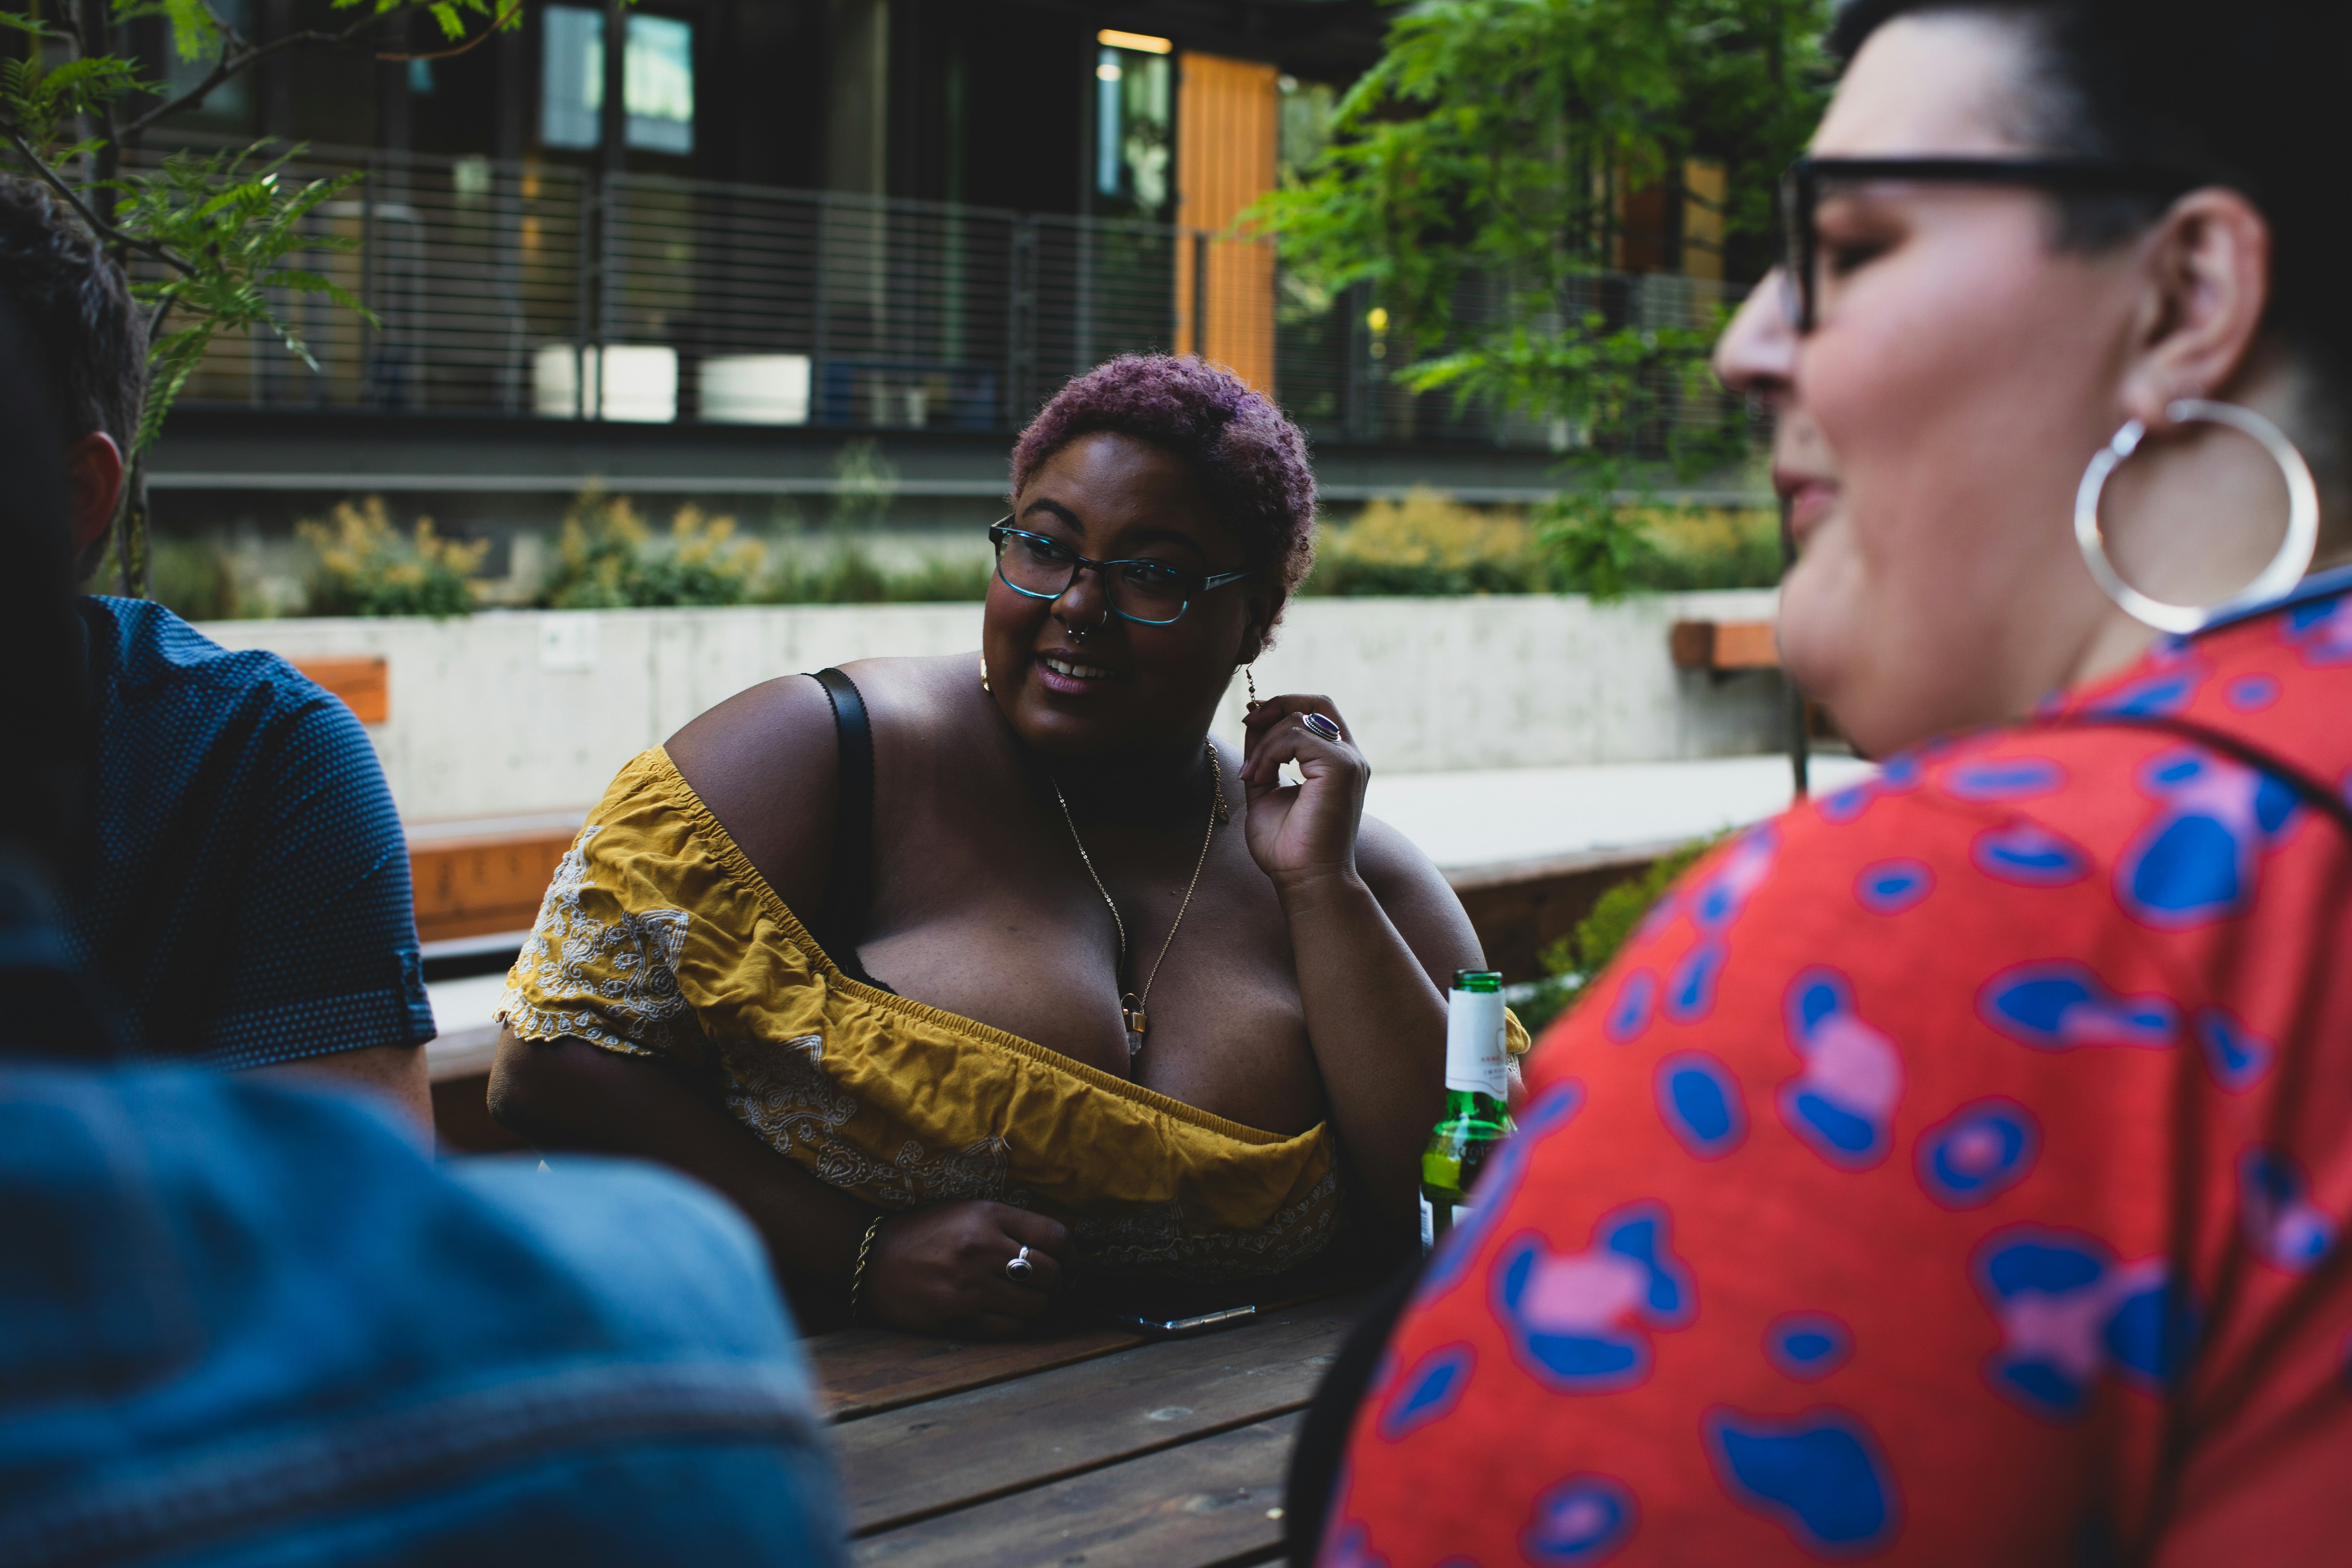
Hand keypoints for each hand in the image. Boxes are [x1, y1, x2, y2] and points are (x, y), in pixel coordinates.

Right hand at [863, 1200, 1071, 1336]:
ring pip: (1035, 1305)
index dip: (1072, 1253)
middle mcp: (981, 1248)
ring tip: (1026, 1299)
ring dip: (1038, 1305)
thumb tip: (1058, 1250)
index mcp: (987, 1216)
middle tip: (1048, 1285)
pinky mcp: (956, 1315)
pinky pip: (1009, 1327)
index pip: (1055, 1236)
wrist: (872, 1259)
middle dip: (1057, 1282)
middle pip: (1051, 1273)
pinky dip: (1015, 1323)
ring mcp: (968, 1285)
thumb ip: (1011, 1225)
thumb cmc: (927, 1233)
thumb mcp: (968, 1212)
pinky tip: (1005, 1313)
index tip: (1070, 1262)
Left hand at [1239, 694, 1369, 892]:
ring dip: (1264, 741)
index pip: (1316, 711)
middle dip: (1278, 704)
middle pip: (1317, 701)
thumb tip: (1253, 724)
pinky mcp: (1341, 767)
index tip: (1250, 723)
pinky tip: (1258, 777)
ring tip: (1251, 774)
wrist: (1305, 880)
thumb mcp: (1267, 791)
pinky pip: (1295, 736)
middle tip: (1248, 722)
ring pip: (1299, 719)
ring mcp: (1348, 760)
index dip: (1282, 706)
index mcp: (1337, 762)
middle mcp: (1349, 757)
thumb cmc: (1288, 847)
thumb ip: (1264, 757)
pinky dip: (1269, 752)